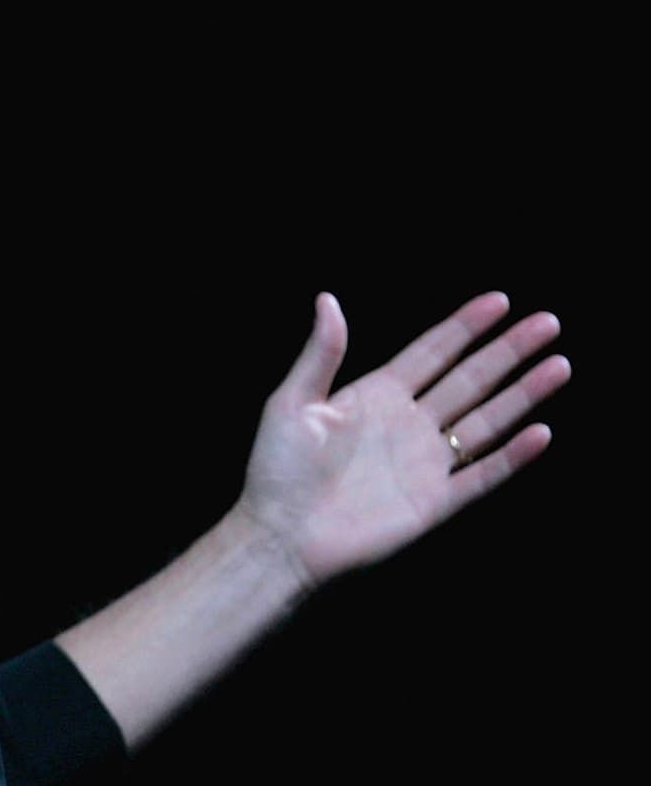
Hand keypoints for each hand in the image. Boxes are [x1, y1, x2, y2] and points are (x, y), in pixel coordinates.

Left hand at [236, 291, 570, 591]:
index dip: (465, 326)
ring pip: (486, 420)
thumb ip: (321, 354)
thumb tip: (328, 299)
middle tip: (548, 322)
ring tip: (559, 365)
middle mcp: (408, 423)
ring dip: (523, 395)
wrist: (280, 535)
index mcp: (376, 394)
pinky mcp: (435, 501)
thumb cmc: (277, 469)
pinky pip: (482, 475)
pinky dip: (513, 456)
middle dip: (508, 350)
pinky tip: (540, 433)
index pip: (431, 352)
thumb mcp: (292, 402)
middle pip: (469, 378)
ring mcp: (425, 461)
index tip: (500, 300)